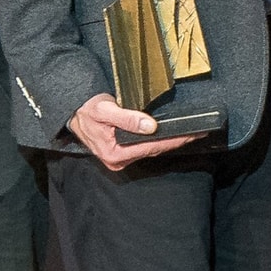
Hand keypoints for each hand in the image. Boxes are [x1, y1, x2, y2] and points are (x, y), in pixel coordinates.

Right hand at [69, 95, 196, 168]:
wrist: (72, 112)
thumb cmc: (86, 110)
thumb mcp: (104, 110)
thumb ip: (127, 118)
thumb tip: (150, 126)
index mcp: (114, 154)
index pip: (151, 146)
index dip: (173, 140)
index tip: (191, 134)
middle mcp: (118, 160)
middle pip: (154, 150)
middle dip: (176, 141)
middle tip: (198, 133)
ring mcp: (121, 158)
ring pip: (151, 150)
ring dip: (170, 142)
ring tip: (190, 134)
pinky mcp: (123, 153)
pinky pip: (145, 147)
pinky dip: (160, 141)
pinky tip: (172, 135)